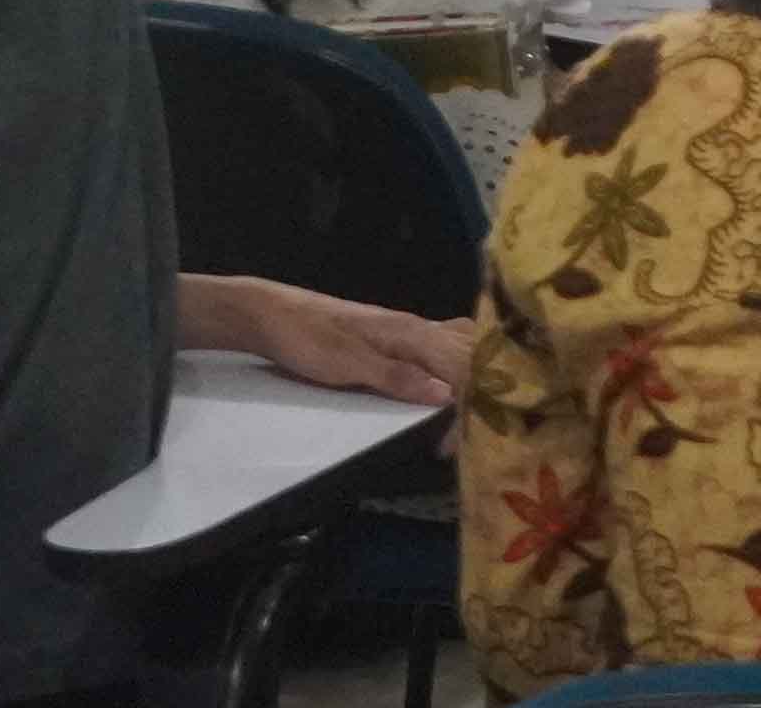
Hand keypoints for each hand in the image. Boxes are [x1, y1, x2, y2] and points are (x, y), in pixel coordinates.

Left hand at [206, 276, 466, 407]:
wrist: (272, 314)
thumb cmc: (307, 339)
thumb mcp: (347, 364)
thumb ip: (396, 378)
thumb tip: (446, 395)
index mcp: (411, 333)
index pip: (462, 368)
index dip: (468, 407)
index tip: (452, 445)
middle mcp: (418, 327)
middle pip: (473, 352)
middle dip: (487, 389)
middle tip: (479, 433)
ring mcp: (408, 331)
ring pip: (463, 345)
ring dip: (479, 375)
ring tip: (481, 413)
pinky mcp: (397, 338)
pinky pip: (445, 345)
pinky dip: (461, 363)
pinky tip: (459, 383)